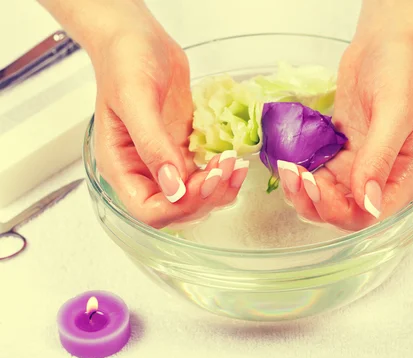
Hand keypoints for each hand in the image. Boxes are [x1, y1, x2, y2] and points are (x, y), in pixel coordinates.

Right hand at [85, 2, 247, 227]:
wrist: (138, 37)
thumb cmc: (125, 62)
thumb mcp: (135, 100)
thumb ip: (152, 146)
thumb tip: (173, 187)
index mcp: (122, 166)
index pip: (149, 210)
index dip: (180, 205)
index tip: (204, 181)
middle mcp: (143, 170)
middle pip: (176, 209)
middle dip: (205, 196)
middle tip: (227, 168)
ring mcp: (165, 161)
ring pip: (194, 195)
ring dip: (219, 188)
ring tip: (235, 164)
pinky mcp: (182, 149)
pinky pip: (204, 174)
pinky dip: (222, 173)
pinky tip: (234, 159)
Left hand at [279, 35, 412, 230]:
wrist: (388, 41)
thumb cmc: (402, 71)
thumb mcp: (396, 112)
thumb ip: (379, 158)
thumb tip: (367, 202)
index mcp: (406, 177)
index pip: (370, 215)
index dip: (340, 210)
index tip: (317, 184)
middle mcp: (383, 178)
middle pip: (345, 211)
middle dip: (316, 201)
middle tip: (295, 174)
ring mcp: (361, 165)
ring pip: (328, 197)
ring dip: (304, 191)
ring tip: (288, 168)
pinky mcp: (342, 152)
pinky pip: (319, 174)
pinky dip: (302, 174)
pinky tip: (288, 160)